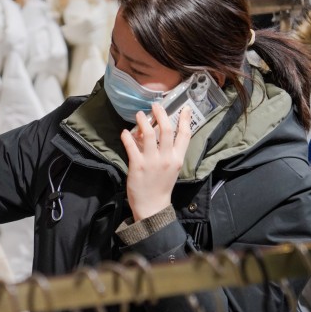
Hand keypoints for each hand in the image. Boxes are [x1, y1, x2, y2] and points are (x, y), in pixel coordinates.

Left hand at [120, 104, 191, 221]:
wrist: (152, 206)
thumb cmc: (161, 185)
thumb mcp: (171, 167)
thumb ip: (167, 151)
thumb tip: (156, 132)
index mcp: (178, 158)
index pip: (185, 135)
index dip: (185, 119)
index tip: (185, 107)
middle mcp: (167, 158)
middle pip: (167, 129)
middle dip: (161, 114)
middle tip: (155, 105)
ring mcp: (152, 161)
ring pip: (148, 134)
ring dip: (143, 121)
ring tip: (139, 114)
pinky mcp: (137, 165)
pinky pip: (131, 146)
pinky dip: (127, 136)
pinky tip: (125, 132)